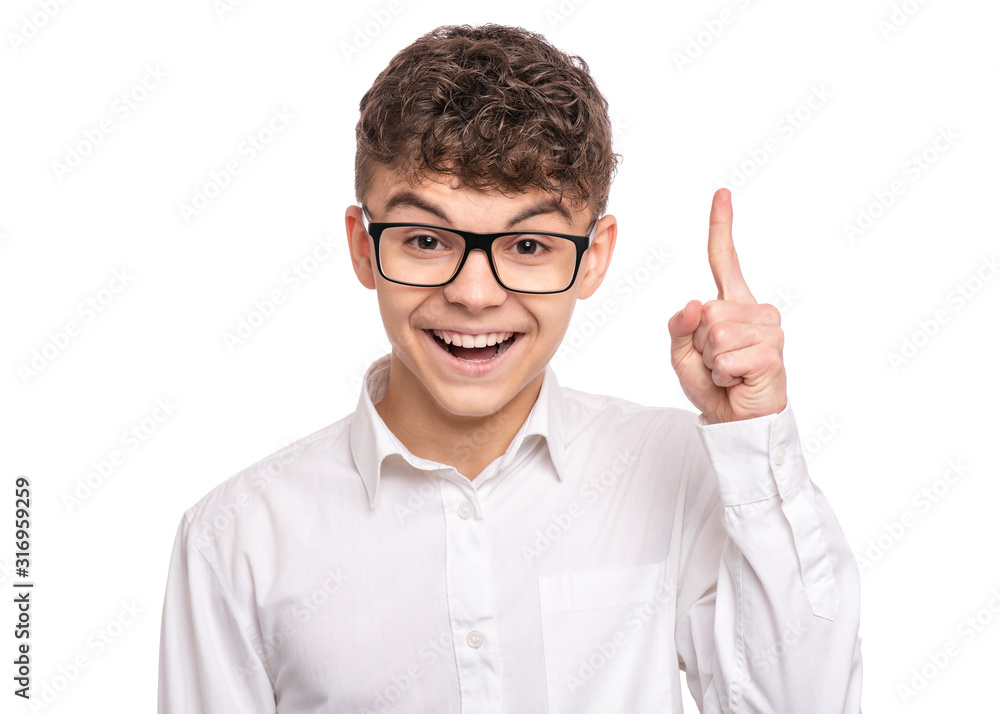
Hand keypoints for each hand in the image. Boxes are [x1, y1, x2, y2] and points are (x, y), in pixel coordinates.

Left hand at [667, 189, 786, 423]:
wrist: (736, 420)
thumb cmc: (713, 384)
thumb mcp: (682, 355)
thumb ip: (679, 327)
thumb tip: (693, 303)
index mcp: (732, 304)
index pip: (724, 260)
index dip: (721, 227)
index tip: (721, 193)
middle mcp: (755, 310)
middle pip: (706, 311)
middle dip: (699, 345)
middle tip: (717, 363)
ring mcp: (768, 329)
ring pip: (715, 334)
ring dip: (711, 362)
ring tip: (728, 372)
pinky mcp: (772, 353)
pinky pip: (727, 357)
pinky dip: (722, 375)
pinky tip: (738, 381)